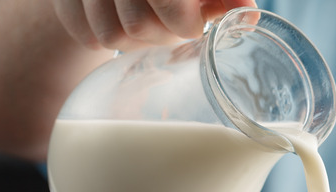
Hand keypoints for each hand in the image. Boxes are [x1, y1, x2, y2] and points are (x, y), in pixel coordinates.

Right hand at [51, 0, 256, 49]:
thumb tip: (248, 16)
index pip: (172, 8)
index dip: (184, 23)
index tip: (192, 23)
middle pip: (138, 28)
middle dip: (159, 34)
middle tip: (169, 26)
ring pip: (110, 37)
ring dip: (134, 40)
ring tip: (144, 21)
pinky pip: (87, 37)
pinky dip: (104, 35)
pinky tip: (117, 18)